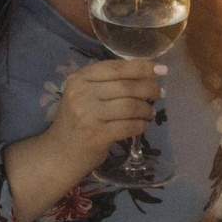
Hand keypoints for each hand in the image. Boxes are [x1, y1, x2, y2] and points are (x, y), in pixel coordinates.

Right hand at [43, 57, 164, 174]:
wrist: (59, 154)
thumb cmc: (76, 122)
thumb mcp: (83, 95)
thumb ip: (107, 83)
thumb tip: (145, 74)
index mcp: (79, 79)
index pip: (116, 68)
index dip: (141, 67)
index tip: (162, 69)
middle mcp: (81, 93)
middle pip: (126, 86)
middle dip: (149, 89)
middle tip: (160, 93)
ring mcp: (88, 115)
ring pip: (130, 106)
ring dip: (146, 109)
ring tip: (150, 112)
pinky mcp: (97, 135)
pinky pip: (129, 126)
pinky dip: (140, 125)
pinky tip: (141, 125)